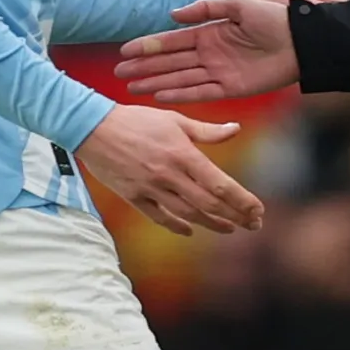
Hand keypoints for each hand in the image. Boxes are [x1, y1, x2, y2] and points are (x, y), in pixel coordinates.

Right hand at [75, 105, 263, 236]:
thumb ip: (206, 130)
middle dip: (235, 216)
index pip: (220, 184)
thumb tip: (235, 128)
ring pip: (187, 214)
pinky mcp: (133, 196)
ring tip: (229, 228)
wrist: (92, 127)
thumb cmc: (136, 119)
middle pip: (208, 204)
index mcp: (182, 154)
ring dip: (211, 223)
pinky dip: (177, 226)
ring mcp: (150, 188)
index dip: (242, 200)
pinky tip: (190, 230)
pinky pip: (159, 217)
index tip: (258, 210)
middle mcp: (169, 174)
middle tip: (253, 224)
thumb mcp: (174, 119)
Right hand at [116, 0, 298, 103]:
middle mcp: (210, 53)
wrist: (300, 40)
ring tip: (132, 89)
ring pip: (180, 79)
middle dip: (145, 68)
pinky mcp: (231, 88)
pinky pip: (201, 92)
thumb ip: (207, 9)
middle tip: (119, 74)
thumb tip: (174, 15)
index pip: (172, 41)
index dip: (149, 45)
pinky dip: (180, 94)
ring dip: (156, 83)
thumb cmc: (274, 17)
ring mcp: (219, 71)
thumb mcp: (239, 5)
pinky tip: (160, 96)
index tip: (124, 51)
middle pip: (170, 62)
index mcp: (210, 32)